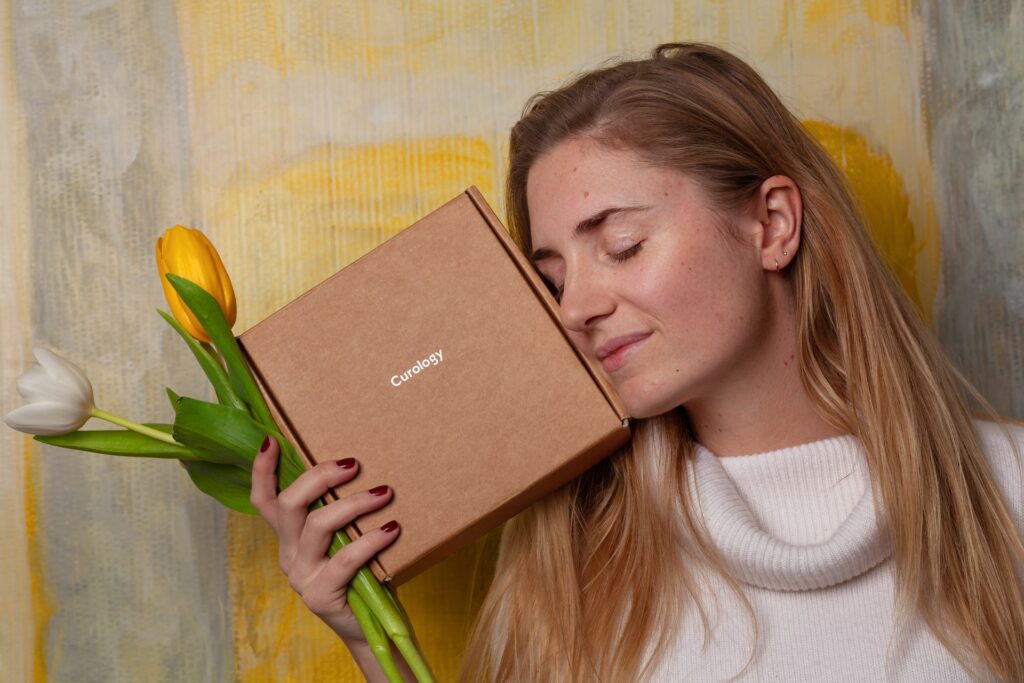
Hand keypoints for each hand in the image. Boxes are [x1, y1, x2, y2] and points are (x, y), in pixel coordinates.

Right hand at [249, 435, 399, 642]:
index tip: (272, 440)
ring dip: (354, 503)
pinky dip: (371, 539)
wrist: (373, 628)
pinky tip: (392, 528)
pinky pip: (345, 558)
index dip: (262, 471)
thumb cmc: (364, 572)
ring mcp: (302, 576)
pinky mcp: (320, 595)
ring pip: (317, 525)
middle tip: (354, 464)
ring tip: (384, 493)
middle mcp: (288, 554)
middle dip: (320, 477)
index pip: (265, 501)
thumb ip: (343, 511)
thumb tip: (361, 465)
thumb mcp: (347, 536)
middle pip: (289, 505)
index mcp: (289, 537)